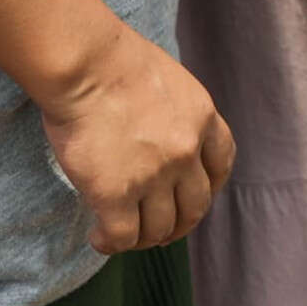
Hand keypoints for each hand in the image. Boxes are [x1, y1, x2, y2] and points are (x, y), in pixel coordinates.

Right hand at [34, 26, 233, 252]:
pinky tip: (99, 238)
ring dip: (143, 238)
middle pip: (195, 207)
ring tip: (122, 234)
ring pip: (159, 228)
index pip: (221, 164)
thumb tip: (158, 134)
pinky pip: (122, 236)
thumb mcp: (168, 81)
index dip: (210, 187)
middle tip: (159, 230)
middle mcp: (186, 152)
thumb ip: (174, 113)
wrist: (85, 65)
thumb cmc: (113, 62)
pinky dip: (111, 243)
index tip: (194, 196)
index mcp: (202, 119)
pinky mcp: (116, 194)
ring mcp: (154, 176)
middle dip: (179, 224)